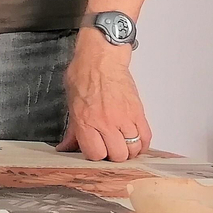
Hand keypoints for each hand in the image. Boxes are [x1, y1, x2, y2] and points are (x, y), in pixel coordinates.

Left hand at [57, 31, 151, 162]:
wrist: (102, 57)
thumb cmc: (84, 74)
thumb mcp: (71, 103)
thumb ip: (72, 130)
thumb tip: (66, 147)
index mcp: (86, 121)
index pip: (95, 154)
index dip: (96, 155)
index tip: (96, 149)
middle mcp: (106, 122)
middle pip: (117, 155)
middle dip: (113, 154)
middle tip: (110, 146)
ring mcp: (124, 117)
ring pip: (133, 149)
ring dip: (128, 150)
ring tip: (123, 143)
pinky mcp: (138, 111)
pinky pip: (146, 136)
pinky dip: (142, 143)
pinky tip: (135, 140)